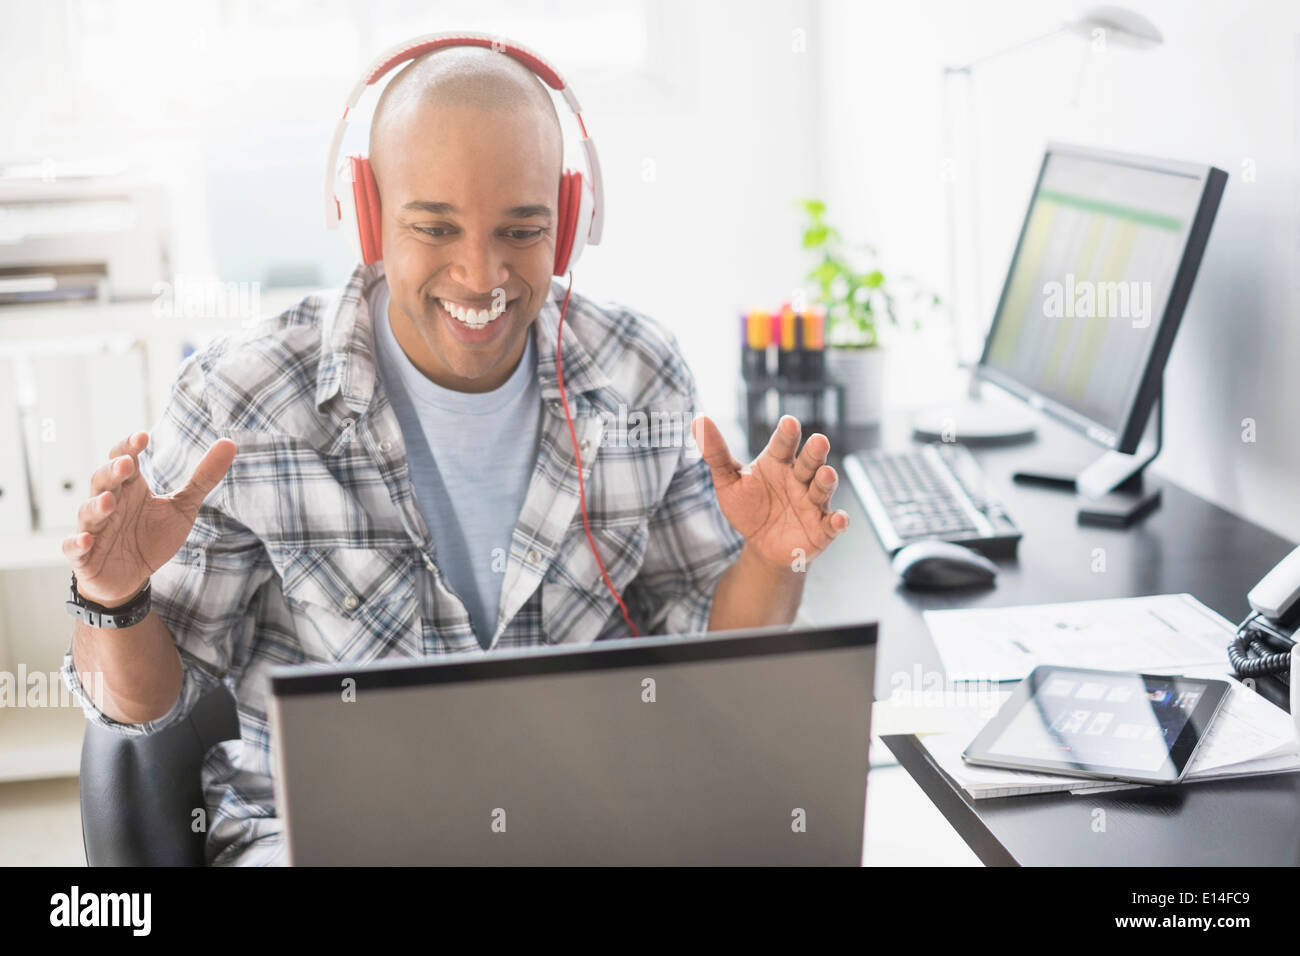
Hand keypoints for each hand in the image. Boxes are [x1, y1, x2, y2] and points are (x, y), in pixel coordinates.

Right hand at [62, 431, 236, 606]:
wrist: (132, 577)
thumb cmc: (153, 536)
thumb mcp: (183, 507)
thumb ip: (204, 477)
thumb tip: (230, 443)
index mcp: (130, 488)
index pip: (124, 459)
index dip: (129, 447)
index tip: (143, 437)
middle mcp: (109, 502)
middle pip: (103, 480)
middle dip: (112, 472)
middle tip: (126, 465)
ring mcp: (94, 528)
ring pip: (89, 511)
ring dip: (96, 506)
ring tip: (109, 501)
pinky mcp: (84, 555)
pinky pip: (75, 547)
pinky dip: (77, 542)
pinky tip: (86, 539)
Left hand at [693, 414, 848, 569]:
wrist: (760, 543)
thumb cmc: (748, 506)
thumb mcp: (728, 481)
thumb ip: (716, 453)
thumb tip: (698, 419)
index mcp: (778, 463)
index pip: (783, 445)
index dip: (787, 434)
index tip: (788, 423)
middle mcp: (799, 478)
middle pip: (809, 461)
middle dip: (814, 452)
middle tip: (818, 440)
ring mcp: (812, 502)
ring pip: (822, 488)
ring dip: (826, 481)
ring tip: (826, 474)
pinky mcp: (822, 528)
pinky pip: (832, 524)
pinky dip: (838, 521)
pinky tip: (839, 520)